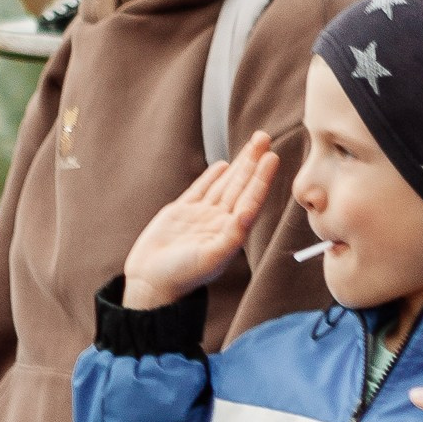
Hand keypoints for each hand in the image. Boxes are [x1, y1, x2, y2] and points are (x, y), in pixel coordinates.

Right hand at [120, 139, 276, 311]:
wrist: (150, 284)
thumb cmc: (181, 276)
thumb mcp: (210, 257)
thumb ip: (231, 236)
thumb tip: (247, 214)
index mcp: (231, 232)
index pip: (250, 199)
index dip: (262, 177)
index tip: (272, 157)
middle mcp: (219, 222)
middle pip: (240, 185)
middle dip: (252, 161)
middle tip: (264, 137)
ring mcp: (200, 217)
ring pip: (224, 184)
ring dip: (238, 164)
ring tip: (252, 144)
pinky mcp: (179, 214)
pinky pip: (200, 190)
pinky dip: (212, 177)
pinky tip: (222, 165)